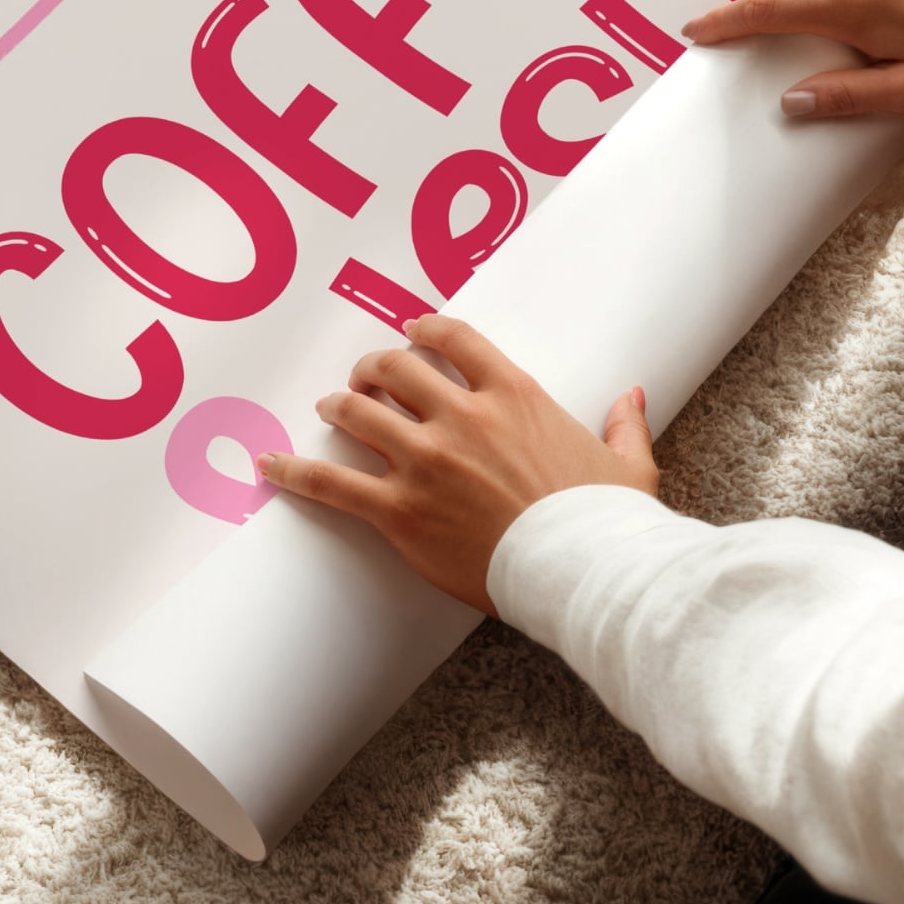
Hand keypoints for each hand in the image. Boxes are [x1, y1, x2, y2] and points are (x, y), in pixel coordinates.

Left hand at [256, 313, 657, 615]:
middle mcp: (462, 416)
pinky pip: (333, 483)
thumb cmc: (607, 523)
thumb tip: (633, 395)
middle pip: (396, 368)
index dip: (424, 329)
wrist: (585, 574)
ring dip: (338, 405)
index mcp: (513, 394)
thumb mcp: (627, 465)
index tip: (410, 331)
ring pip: (359, 412)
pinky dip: (296, 471)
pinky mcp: (400, 511)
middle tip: (364, 377)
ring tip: (329, 407)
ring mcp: (426, 460)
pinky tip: (270, 465)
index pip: (453, 339)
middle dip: (373, 367)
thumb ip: (624, 423)